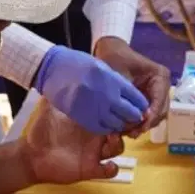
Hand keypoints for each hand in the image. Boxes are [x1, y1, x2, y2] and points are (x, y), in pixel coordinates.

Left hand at [23, 101, 126, 184]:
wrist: (32, 154)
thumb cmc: (42, 129)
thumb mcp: (51, 107)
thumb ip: (60, 94)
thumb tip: (62, 73)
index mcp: (90, 119)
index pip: (111, 114)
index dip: (119, 111)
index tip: (123, 105)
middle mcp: (96, 135)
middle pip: (120, 130)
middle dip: (126, 126)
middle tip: (125, 122)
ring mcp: (94, 152)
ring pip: (117, 148)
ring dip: (118, 144)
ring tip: (112, 138)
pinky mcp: (90, 168)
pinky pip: (108, 170)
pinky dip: (112, 169)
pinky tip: (110, 165)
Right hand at [33, 45, 147, 134]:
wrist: (52, 68)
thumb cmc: (77, 64)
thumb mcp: (101, 67)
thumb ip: (115, 82)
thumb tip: (130, 96)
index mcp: (113, 80)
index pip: (136, 97)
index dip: (141, 104)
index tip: (142, 107)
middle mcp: (106, 95)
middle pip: (129, 113)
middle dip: (134, 116)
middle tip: (134, 117)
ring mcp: (94, 108)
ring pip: (116, 124)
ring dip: (121, 124)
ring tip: (120, 121)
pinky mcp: (82, 118)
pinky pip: (100, 129)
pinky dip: (106, 128)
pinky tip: (106, 124)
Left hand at [94, 36, 169, 135]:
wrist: (110, 51)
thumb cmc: (115, 59)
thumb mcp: (120, 75)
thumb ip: (129, 96)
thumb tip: (139, 116)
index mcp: (160, 76)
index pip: (160, 100)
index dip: (152, 115)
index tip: (141, 126)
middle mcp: (163, 85)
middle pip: (161, 111)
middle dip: (147, 123)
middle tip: (132, 133)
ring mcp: (157, 93)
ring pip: (155, 116)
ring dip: (143, 126)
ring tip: (127, 133)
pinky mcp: (149, 99)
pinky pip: (148, 115)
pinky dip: (139, 123)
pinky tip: (126, 129)